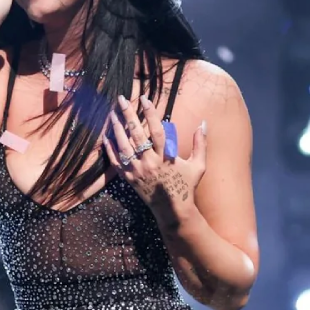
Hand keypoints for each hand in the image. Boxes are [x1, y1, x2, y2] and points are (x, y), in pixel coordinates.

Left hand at [101, 94, 205, 209]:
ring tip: (112, 114)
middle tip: (121, 99)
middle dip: (128, 115)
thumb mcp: (198, 165)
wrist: (172, 210)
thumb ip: (200, 144)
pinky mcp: (129, 179)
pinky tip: (106, 136)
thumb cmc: (186, 186)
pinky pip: (117, 162)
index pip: (157, 130)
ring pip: (124, 146)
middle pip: (137, 134)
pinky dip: (110, 150)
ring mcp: (138, 171)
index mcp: (166, 157)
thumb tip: (204, 123)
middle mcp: (150, 162)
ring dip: (117, 129)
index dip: (150, 113)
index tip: (144, 99)